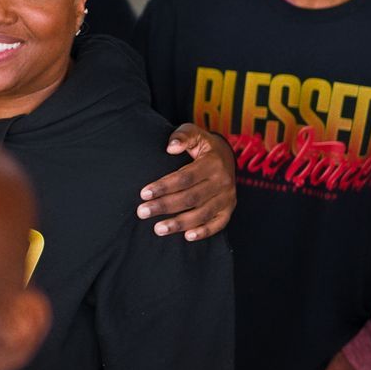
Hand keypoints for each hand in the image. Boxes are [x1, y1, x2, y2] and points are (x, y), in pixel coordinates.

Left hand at [138, 125, 236, 239]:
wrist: (226, 156)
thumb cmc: (202, 146)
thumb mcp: (194, 133)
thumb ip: (182, 136)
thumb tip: (170, 147)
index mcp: (213, 163)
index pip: (185, 177)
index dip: (164, 186)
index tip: (143, 193)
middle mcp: (223, 182)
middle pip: (190, 198)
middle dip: (164, 206)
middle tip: (142, 212)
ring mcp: (227, 197)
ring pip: (202, 214)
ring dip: (179, 223)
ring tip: (157, 229)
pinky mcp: (228, 209)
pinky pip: (218, 224)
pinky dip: (204, 232)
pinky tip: (186, 236)